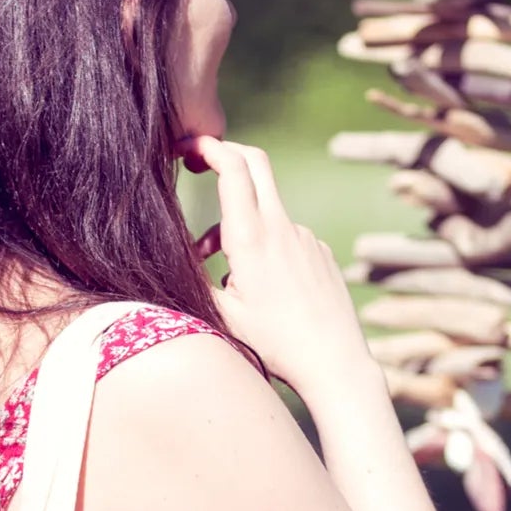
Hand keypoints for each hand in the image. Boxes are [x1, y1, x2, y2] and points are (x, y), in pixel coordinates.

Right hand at [177, 132, 371, 402]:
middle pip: (256, 164)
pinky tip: (265, 289)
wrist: (335, 363)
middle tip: (202, 162)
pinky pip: (287, 238)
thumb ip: (196, 279)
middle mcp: (282, 228)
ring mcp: (306, 237)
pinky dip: (266, 248)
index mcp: (252, 238)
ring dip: (240, 226)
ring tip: (226, 275)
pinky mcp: (321, 252)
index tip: (189, 147)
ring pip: (266, 212)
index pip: (233, 168)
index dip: (209, 147)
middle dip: (227, 155)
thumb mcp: (223, 316)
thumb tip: (176, 259)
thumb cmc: (276, 345)